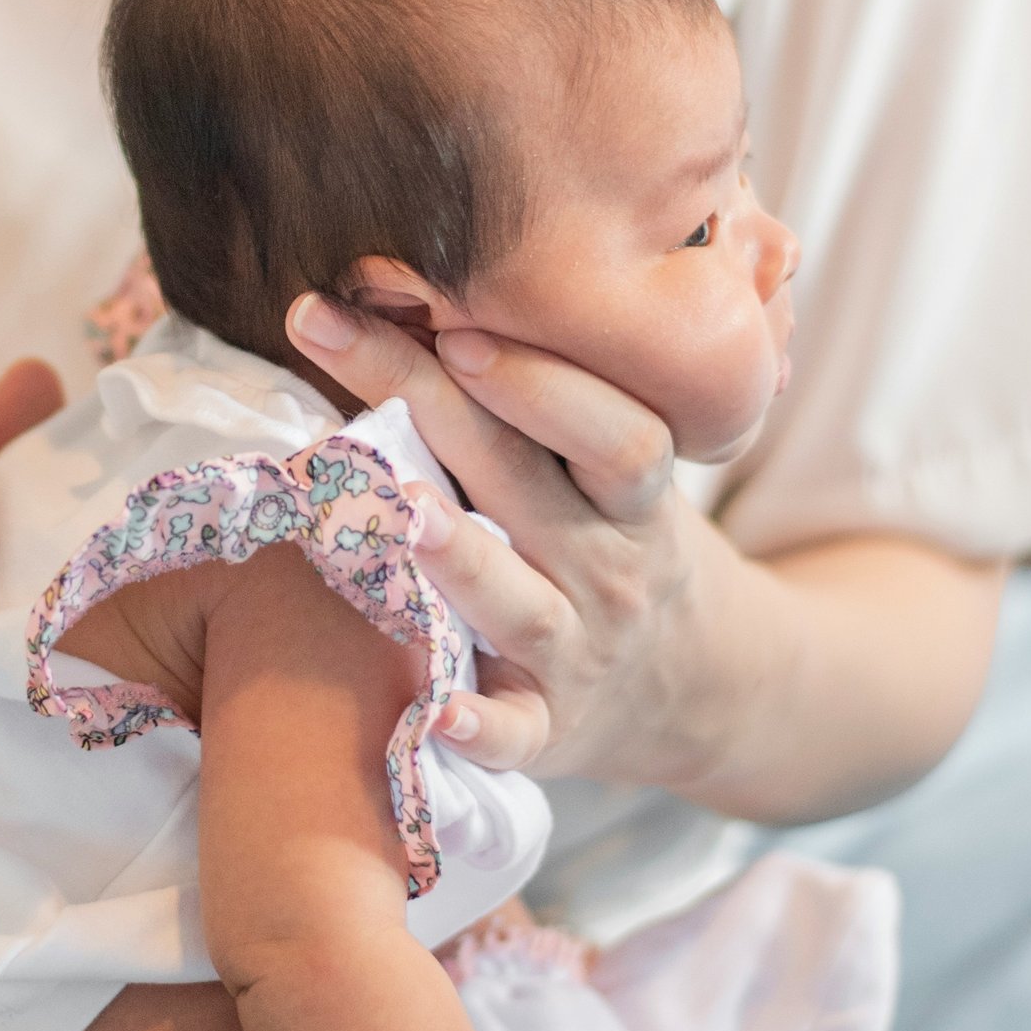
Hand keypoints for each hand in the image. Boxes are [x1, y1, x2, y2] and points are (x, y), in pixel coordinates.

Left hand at [287, 293, 699, 789]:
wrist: (699, 688)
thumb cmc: (617, 546)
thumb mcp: (615, 477)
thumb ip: (541, 414)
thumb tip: (406, 297)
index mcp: (630, 495)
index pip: (606, 425)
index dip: (536, 372)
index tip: (451, 315)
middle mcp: (607, 565)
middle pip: (525, 476)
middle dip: (423, 393)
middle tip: (332, 328)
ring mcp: (578, 649)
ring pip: (520, 599)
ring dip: (458, 553)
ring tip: (397, 508)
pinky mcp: (547, 729)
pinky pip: (516, 733)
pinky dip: (479, 727)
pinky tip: (435, 715)